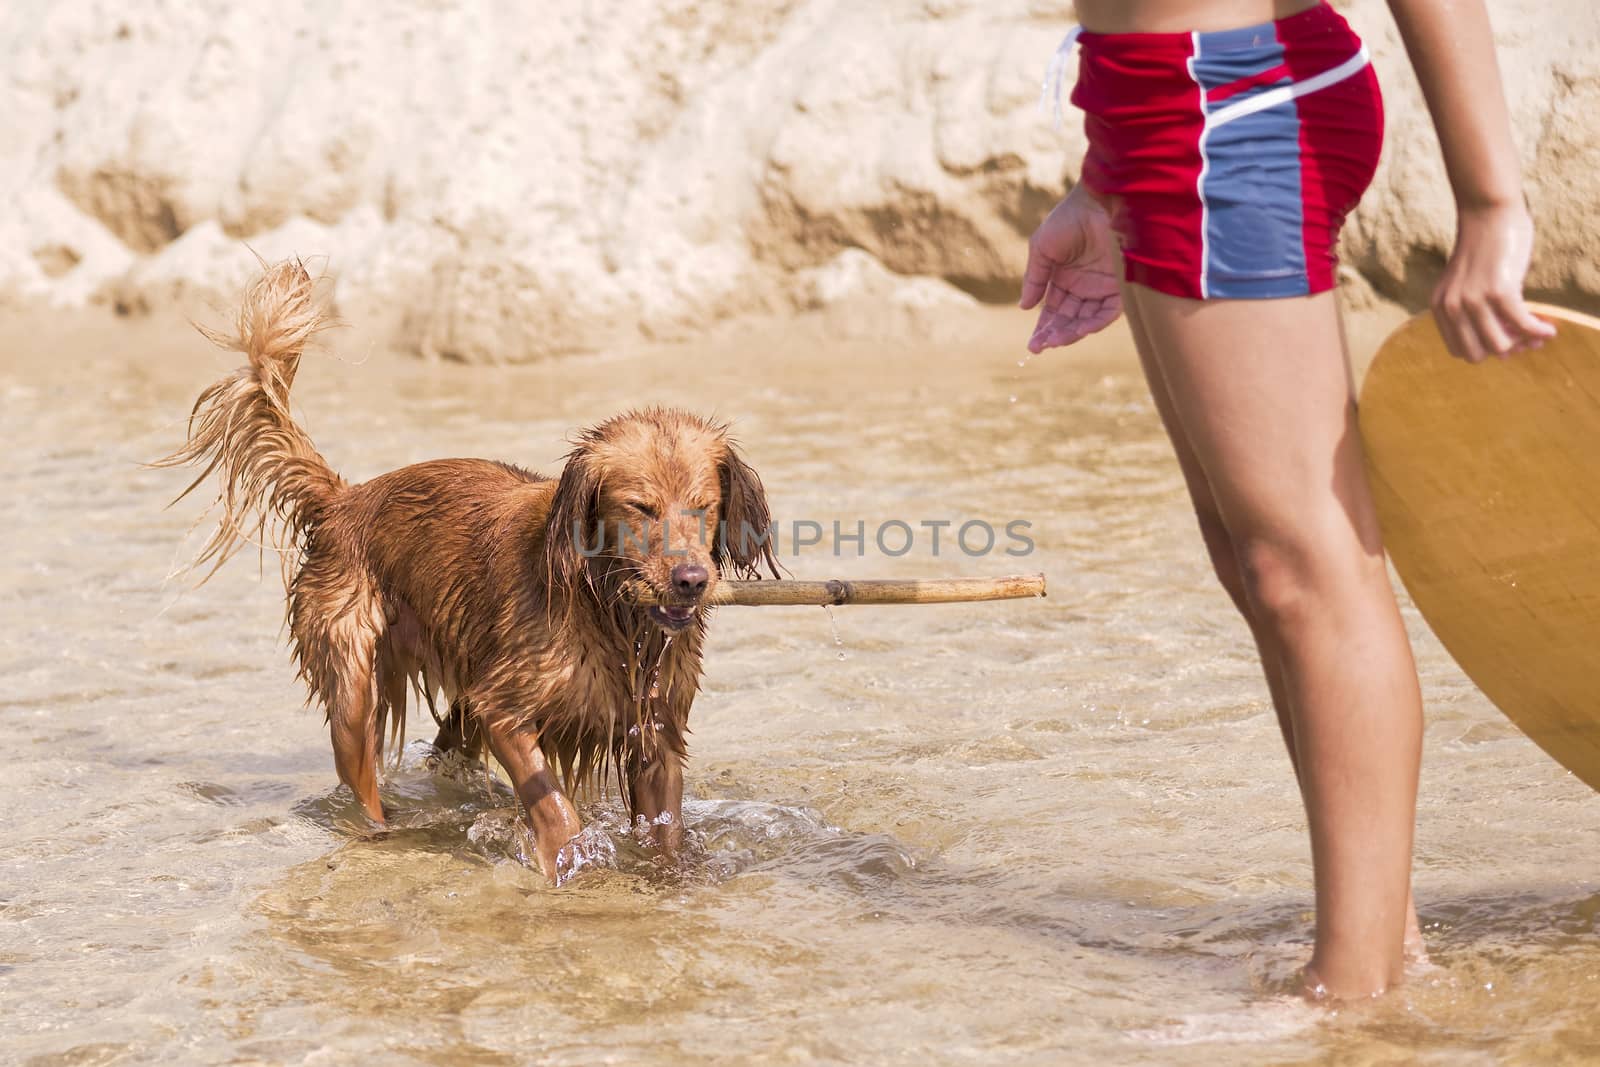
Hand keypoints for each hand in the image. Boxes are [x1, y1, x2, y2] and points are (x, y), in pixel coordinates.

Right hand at [1020, 185, 1122, 352]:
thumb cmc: (1070, 219)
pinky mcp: (1121, 286)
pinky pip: (1108, 311)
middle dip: (1055, 334)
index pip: (1053, 310)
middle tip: (1042, 346)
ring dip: (1072, 332)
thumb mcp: (1042, 248)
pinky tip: (1080, 329)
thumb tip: (1024, 307)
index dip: (1043, 329)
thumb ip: (1035, 278)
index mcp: (1065, 277)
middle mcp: (1085, 286)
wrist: (1102, 201)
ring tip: (1057, 340)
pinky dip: (1095, 322)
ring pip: (1087, 318)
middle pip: (1068, 318)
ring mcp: (1103, 287)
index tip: (1033, 345)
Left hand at [1432, 202, 1553, 361]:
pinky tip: (1549, 330)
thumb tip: (1506, 349)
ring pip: (1500, 345)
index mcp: (1440, 307)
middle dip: (1504, 351)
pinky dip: (1539, 331)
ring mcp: (1474, 300)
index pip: (1459, 349)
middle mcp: (1452, 307)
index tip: (1506, 341)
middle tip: (1524, 342)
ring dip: (1525, 343)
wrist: (1488, 214)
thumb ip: (1477, 312)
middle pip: (1477, 354)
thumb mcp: (1469, 284)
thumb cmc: (1485, 248)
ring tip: (1540, 334)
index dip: (1485, 350)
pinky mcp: (1499, 291)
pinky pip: (1522, 325)